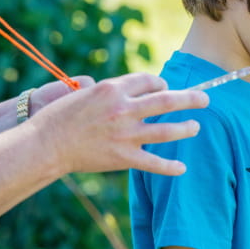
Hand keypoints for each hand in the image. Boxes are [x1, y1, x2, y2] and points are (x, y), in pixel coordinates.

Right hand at [29, 72, 209, 176]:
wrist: (44, 145)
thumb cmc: (59, 118)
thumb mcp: (83, 93)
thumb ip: (109, 92)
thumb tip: (129, 90)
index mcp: (113, 89)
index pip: (148, 81)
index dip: (160, 83)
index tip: (165, 87)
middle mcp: (123, 109)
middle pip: (166, 100)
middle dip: (190, 99)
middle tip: (205, 99)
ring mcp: (125, 134)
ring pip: (166, 130)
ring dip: (186, 128)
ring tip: (196, 127)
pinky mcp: (123, 157)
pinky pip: (153, 162)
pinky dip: (170, 166)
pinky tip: (182, 168)